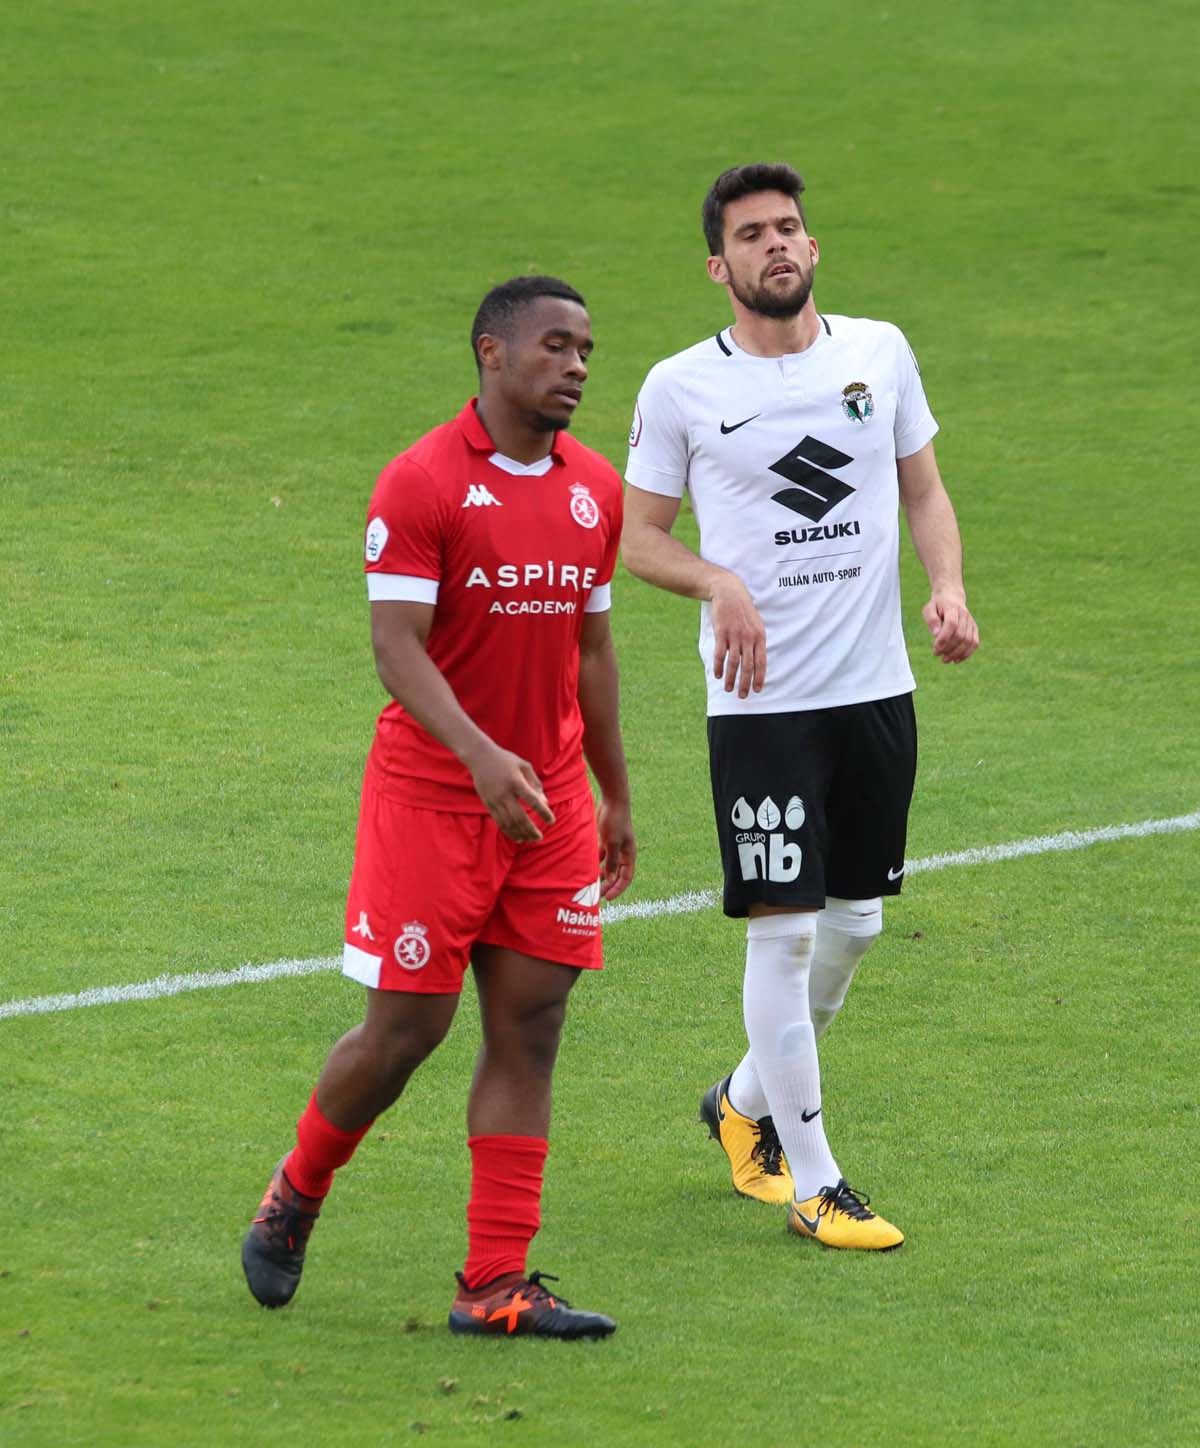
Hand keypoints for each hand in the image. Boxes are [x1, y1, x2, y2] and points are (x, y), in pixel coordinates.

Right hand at [467, 745, 554, 841]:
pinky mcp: (488, 804)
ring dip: (520, 834)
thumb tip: (545, 802)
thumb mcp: (524, 766)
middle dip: (530, 830)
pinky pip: (499, 822)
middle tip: (540, 837)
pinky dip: (509, 832)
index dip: (543, 812)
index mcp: (516, 781)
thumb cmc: (506, 760)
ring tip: (530, 839)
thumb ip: (536, 783)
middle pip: (519, 817)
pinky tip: (517, 837)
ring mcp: (494, 800)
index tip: (552, 821)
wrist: (480, 757)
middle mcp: (504, 793)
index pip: (532, 800)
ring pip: (508, 823)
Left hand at [596, 796, 635, 900]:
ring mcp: (612, 846)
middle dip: (607, 885)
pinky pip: (598, 856)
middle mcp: (622, 853)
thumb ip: (612, 861)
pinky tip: (583, 869)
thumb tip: (611, 879)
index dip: (618, 889)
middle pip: (615, 874)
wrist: (612, 800)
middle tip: (594, 895)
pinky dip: (593, 863)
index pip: (626, 877)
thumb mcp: (612, 842)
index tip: (607, 898)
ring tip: (588, 884)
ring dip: (598, 875)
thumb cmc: (615, 820)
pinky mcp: (603, 840)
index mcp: (629, 855)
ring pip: (606, 866)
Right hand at [710, 575, 766, 697]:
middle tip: (742, 696)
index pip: (761, 662)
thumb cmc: (743, 610)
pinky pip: (720, 654)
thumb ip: (757, 642)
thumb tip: (757, 661)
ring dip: (731, 678)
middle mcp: (748, 637)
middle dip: (745, 683)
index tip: (757, 690)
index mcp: (760, 636)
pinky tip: (717, 675)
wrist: (729, 593)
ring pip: (733, 662)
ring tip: (728, 689)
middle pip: (747, 666)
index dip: (759, 677)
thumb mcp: (756, 624)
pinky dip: (718, 666)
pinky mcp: (722, 633)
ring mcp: (735, 635)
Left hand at [922, 591, 978, 663]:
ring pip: (968, 641)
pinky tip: (956, 660)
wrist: (951, 597)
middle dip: (948, 648)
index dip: (944, 639)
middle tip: (937, 654)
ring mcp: (971, 622)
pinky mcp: (974, 628)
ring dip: (957, 653)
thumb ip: (932, 620)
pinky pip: (974, 643)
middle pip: (960, 635)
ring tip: (945, 660)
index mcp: (952, 608)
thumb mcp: (929, 609)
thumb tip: (936, 634)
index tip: (934, 649)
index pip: (951, 625)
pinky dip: (967, 653)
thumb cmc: (937, 605)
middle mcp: (964, 615)